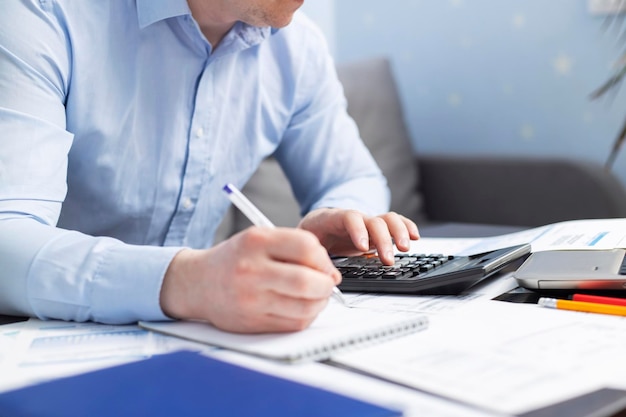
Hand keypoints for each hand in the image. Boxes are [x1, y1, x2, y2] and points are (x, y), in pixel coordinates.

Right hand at [159, 227, 340, 332]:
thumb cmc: (234, 259)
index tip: (326, 265)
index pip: (306, 247)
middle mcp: (252, 270)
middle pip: (307, 281)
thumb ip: (293, 246)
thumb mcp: (258, 238)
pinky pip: (293, 324)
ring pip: (304, 307)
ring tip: (315, 296)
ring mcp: (251, 299)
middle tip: (327, 283)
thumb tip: (328, 270)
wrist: (198, 283)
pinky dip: (306, 316)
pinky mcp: (253, 323)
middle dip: (326, 284)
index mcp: (256, 242)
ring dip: (320, 303)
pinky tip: (300, 307)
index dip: (324, 258)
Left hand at [298, 208, 419, 265]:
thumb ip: (313, 255)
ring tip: (404, 249)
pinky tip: (415, 237)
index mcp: (335, 219)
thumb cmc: (313, 234)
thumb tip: (323, 274)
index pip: (350, 218)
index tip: (363, 247)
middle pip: (374, 221)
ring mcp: (368, 223)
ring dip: (399, 233)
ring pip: (388, 219)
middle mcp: (356, 219)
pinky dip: (407, 228)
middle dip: (383, 240)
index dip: (358, 231)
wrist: (317, 223)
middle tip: (387, 260)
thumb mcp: (306, 242)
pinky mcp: (378, 230)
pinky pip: (396, 223)